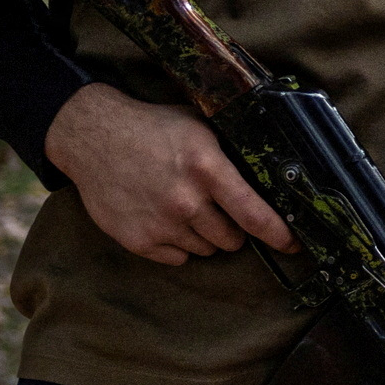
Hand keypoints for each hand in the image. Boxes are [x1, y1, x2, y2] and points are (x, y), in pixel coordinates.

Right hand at [46, 86, 290, 263]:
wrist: (92, 136)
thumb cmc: (151, 128)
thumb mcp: (198, 126)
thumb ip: (231, 152)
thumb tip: (272, 174)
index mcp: (206, 168)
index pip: (254, 214)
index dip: (279, 234)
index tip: (292, 245)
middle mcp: (185, 200)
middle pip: (231, 239)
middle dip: (233, 228)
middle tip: (217, 208)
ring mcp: (160, 224)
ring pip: (206, 250)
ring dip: (205, 235)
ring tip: (186, 207)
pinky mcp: (138, 240)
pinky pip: (177, 258)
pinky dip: (177, 244)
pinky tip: (165, 218)